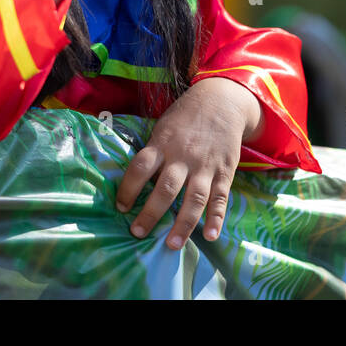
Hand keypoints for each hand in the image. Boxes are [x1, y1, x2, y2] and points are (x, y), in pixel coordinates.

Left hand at [115, 77, 260, 249]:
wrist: (222, 101)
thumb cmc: (185, 117)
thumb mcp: (162, 127)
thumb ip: (152, 152)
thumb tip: (134, 181)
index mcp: (162, 144)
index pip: (140, 168)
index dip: (128, 189)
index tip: (120, 207)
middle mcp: (183, 157)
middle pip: (165, 188)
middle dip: (150, 213)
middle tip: (137, 233)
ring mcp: (205, 166)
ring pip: (194, 198)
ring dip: (183, 224)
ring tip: (171, 245)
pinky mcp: (224, 173)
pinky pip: (220, 198)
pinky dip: (216, 218)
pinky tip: (210, 236)